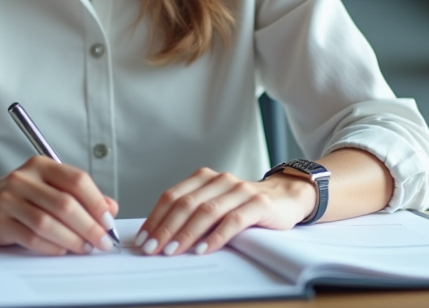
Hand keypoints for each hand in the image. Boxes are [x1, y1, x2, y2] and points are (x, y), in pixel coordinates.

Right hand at [0, 156, 118, 255]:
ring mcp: (9, 199)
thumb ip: (79, 195)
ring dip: (72, 239)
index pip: (76, 180)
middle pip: (65, 203)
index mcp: (41, 166)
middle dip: (89, 226)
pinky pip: (31, 237)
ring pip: (48, 222)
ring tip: (85, 248)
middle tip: (102, 241)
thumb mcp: (48, 187)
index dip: (96, 202)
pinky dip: (51, 247)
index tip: (108, 220)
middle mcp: (24, 179)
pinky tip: (61, 250)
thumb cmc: (17, 196)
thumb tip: (110, 208)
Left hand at [135, 167, 315, 255]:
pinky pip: (233, 221)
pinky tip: (203, 249)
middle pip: (186, 204)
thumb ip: (192, 212)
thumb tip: (159, 236)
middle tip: (153, 248)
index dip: (156, 217)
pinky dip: (216, 237)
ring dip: (186, 233)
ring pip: (207, 211)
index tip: (143, 238)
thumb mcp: (215, 204)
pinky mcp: (258, 204)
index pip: (173, 196)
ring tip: (173, 251)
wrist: (284, 198)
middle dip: (166, 228)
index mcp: (204, 177)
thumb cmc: (243, 206)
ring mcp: (240, 190)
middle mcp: (220, 180)